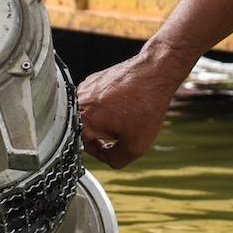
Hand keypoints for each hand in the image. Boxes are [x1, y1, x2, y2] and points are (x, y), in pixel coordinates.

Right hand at [76, 49, 188, 168]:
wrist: (155, 73)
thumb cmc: (145, 105)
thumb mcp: (135, 146)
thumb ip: (115, 160)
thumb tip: (107, 158)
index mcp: (83, 120)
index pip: (81, 146)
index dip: (100, 152)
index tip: (114, 148)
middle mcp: (78, 102)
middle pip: (83, 130)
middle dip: (103, 135)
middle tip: (122, 132)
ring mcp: (84, 88)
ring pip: (89, 115)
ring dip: (105, 120)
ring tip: (125, 116)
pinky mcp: (93, 80)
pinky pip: (94, 101)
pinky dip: (107, 107)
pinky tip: (124, 104)